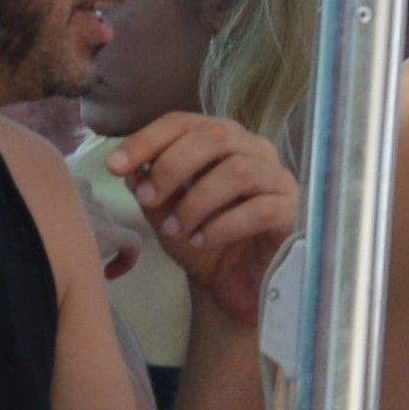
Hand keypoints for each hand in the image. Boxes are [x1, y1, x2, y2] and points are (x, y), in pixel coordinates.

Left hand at [106, 112, 300, 317]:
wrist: (232, 287)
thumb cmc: (202, 242)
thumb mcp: (165, 215)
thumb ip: (150, 188)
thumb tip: (131, 168)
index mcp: (222, 142)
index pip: (185, 122)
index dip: (147, 139)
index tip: (114, 166)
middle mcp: (255, 151)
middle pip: (216, 136)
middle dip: (173, 166)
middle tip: (147, 199)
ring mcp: (279, 180)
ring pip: (239, 170)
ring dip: (197, 201)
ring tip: (174, 230)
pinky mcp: (294, 212)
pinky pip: (259, 209)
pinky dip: (222, 226)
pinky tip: (201, 242)